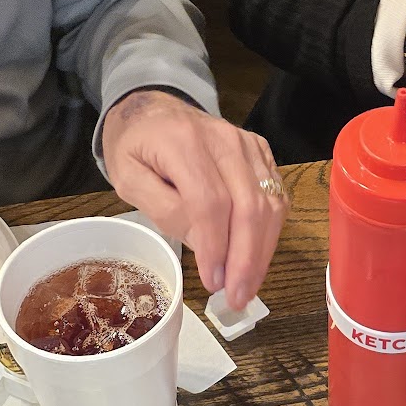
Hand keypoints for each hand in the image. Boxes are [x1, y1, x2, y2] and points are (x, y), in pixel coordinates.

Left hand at [98, 89, 286, 305]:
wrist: (153, 108)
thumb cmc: (137, 147)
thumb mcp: (129, 180)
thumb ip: (164, 210)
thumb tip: (205, 247)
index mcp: (184, 142)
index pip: (209, 201)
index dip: (215, 246)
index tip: (213, 282)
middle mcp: (224, 139)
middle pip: (248, 205)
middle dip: (246, 258)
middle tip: (238, 296)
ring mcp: (248, 144)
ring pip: (270, 204)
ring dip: (262, 252)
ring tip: (248, 287)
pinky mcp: (261, 152)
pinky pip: (276, 196)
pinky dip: (270, 231)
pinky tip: (256, 258)